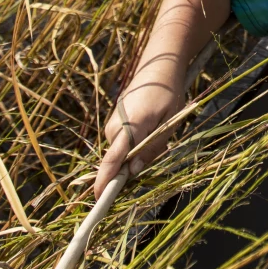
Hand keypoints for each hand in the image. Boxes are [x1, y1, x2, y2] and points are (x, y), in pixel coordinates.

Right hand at [93, 81, 182, 196]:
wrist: (157, 69)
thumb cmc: (168, 95)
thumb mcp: (169, 123)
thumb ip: (151, 148)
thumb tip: (133, 172)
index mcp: (130, 126)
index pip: (112, 160)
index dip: (105, 181)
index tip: (98, 199)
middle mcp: (115, 127)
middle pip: (119, 161)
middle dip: (136, 165)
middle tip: (163, 144)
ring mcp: (112, 124)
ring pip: (122, 153)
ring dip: (138, 152)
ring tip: (158, 129)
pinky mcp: (114, 123)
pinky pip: (122, 144)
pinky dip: (135, 144)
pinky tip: (151, 127)